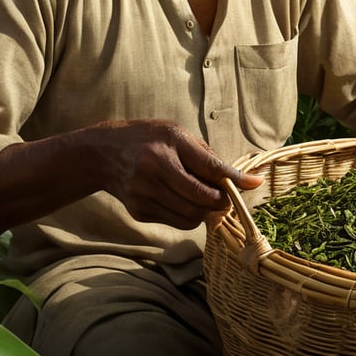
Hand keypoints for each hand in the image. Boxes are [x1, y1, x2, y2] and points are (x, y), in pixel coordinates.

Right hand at [86, 120, 262, 228]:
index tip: (254, 183)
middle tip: (226, 196)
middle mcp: (154, 171)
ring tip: (207, 199)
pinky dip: (189, 216)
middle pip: (202, 198)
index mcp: (166, 146)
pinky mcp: (139, 212)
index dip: (234, 179)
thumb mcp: (175, 133)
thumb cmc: (146, 138)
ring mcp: (144, 195)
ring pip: (192, 216)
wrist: (102, 154)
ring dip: (206, 212)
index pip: (209, 167)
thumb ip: (203, 154)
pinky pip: (177, 222)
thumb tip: (236, 177)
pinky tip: (184, 201)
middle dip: (221, 201)